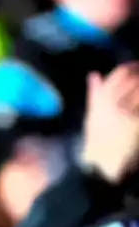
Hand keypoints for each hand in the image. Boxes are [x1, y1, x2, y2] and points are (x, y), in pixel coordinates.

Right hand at [81, 63, 138, 182]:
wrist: (104, 162)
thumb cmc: (97, 139)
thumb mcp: (92, 115)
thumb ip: (94, 93)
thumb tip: (93, 75)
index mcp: (102, 100)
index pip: (119, 75)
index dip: (130, 66)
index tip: (136, 65)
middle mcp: (115, 105)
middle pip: (133, 80)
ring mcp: (128, 114)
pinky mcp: (136, 123)